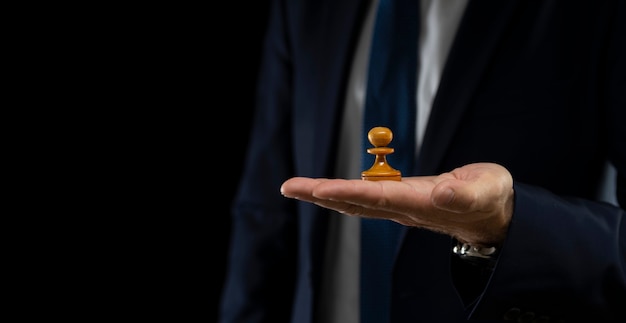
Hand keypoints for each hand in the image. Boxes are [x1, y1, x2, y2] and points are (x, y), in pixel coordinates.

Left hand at [280, 162, 513, 246]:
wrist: (492, 214)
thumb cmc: (490, 199)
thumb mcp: (485, 191)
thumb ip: (463, 193)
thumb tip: (440, 192)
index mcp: (420, 203)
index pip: (377, 197)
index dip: (348, 192)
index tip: (320, 189)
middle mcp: (403, 207)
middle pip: (354, 202)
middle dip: (321, 194)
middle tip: (289, 186)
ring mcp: (399, 205)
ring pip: (355, 201)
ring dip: (324, 194)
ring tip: (296, 187)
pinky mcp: (401, 199)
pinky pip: (364, 197)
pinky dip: (341, 192)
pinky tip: (326, 190)